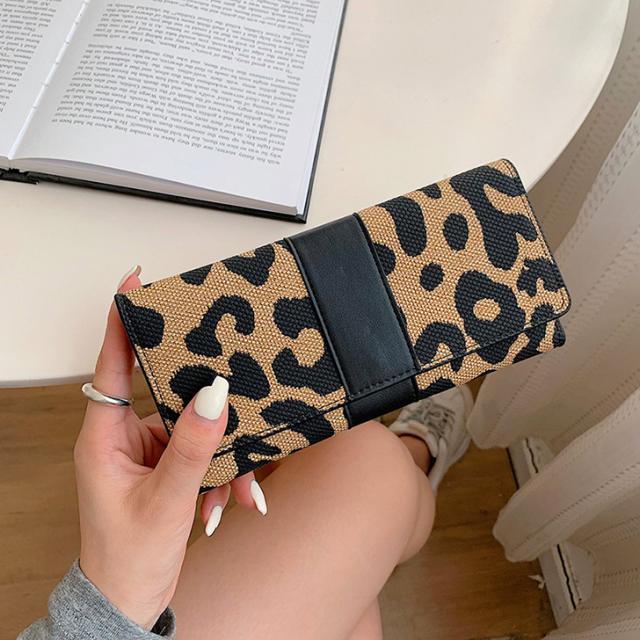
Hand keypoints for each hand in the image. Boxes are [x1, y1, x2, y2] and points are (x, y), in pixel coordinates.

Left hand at [74, 267, 266, 629]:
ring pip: (194, 425)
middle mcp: (125, 436)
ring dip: (220, 454)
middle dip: (201, 398)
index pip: (111, 365)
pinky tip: (233, 501)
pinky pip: (203, 451)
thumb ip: (193, 447)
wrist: (130, 601)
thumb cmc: (127, 558)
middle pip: (164, 389)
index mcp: (103, 437)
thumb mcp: (165, 501)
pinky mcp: (169, 463)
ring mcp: (149, 449)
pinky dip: (222, 474)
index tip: (134, 284)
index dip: (122, 322)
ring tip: (233, 488)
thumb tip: (215, 397)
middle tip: (226, 373)